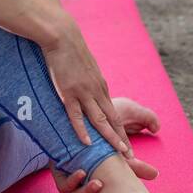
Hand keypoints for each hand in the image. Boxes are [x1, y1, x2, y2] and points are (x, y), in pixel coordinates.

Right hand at [39, 10, 130, 157]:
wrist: (62, 36)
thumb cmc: (70, 50)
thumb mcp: (85, 67)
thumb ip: (88, 81)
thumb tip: (86, 89)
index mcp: (100, 86)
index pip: (113, 114)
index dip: (121, 131)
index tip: (127, 146)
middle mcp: (96, 91)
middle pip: (112, 120)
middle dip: (121, 139)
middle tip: (130, 157)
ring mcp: (84, 92)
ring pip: (100, 120)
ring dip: (110, 138)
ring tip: (118, 154)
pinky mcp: (69, 92)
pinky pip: (77, 115)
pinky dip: (83, 130)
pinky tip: (88, 143)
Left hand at [49, 96, 161, 192]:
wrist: (74, 131)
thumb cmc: (98, 146)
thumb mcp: (117, 156)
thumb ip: (134, 166)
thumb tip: (155, 174)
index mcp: (101, 192)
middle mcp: (86, 191)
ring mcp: (72, 185)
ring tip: (98, 184)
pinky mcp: (58, 176)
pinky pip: (65, 184)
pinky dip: (74, 180)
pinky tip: (82, 172)